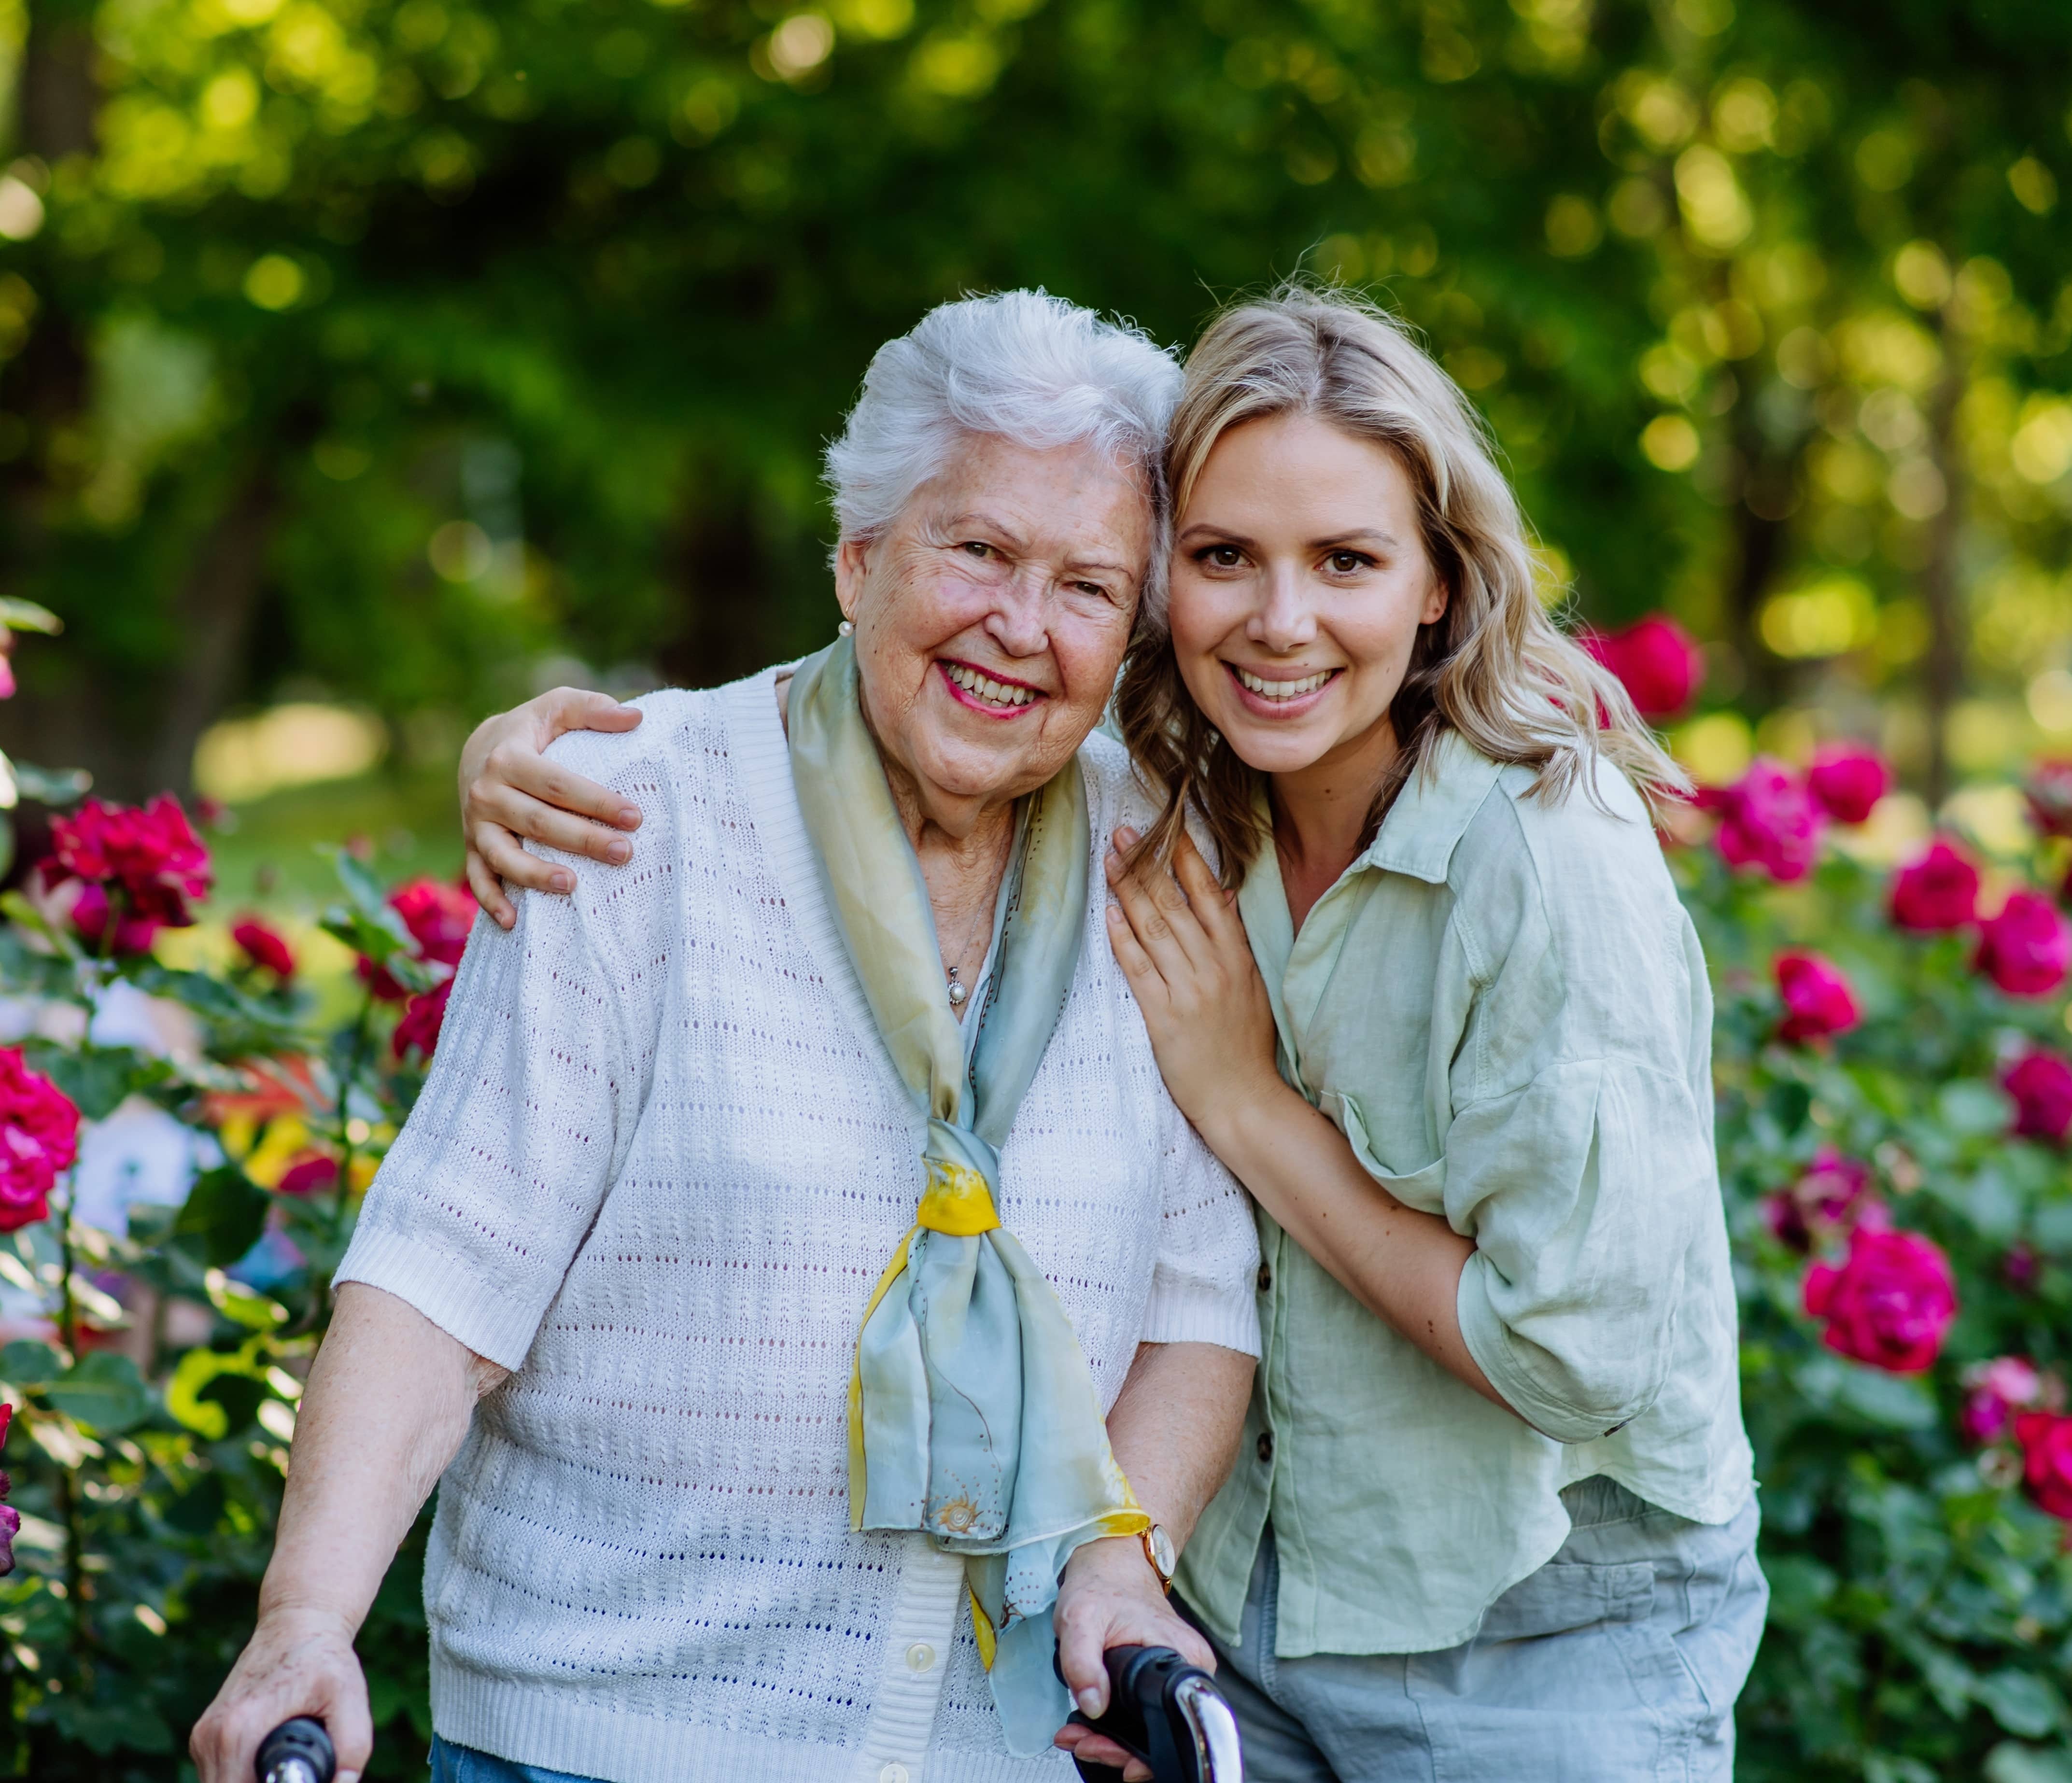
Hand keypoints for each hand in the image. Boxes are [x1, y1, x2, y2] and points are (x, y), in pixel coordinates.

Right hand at [190, 1605, 371, 1782]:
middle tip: (298, 1770)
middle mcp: (212, 1737)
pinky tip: (270, 1759)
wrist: (296, 1623)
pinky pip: (220, 1775)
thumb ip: (351, 1747)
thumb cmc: (324, 1659)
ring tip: (285, 1764)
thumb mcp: (350, 1697)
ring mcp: (203, 1738)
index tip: (301, 1776)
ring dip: (252, 1782)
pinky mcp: (204, 1737)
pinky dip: (243, 1776)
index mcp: (239, 1731)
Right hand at [458, 688, 644, 927]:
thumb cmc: (532, 730)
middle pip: (538, 822)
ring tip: (573, 886)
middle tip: (625, 853)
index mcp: (510, 758)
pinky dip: (492, 901)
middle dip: (582, 840)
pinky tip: (514, 923)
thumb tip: (637, 717)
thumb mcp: (558, 706)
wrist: (479, 749)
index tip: (636, 817)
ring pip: (504, 855)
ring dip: (536, 874)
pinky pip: (479, 878)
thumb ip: (593, 708)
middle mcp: (487, 792)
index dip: (597, 801)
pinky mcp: (472, 847)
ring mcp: (476, 824)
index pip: (558, 784)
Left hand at [1052, 1536, 1215, 1782]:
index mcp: (1183, 1659)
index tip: (1109, 1755)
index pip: (1175, 1728)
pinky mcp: (1160, 1679)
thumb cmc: (1102, 1584)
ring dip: (1112, 1742)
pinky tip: (1089, 1728)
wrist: (1111, 1562)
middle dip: (1117, 1750)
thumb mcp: (1081, 1618)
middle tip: (1083, 1744)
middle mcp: (1188, 1671)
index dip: (1142, 1754)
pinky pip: (1144, 1716)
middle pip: (1162, 1735)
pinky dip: (1116, 1727)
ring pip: (1151, 1729)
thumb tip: (1094, 1706)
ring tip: (1078, 1737)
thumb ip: (1083, 1662)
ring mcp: (1176, 1676)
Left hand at [1103, 828, 1279, 1134]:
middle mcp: (1214, 967)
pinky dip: (1123, 939)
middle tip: (1122, 833)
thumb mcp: (1252, 985)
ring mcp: (1189, 991)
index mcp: (1237, 956)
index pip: (1209, 895)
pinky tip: (1110, 914)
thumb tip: (1224, 894)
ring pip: (1154, 929)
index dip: (1185, 859)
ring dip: (1129, 891)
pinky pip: (1139, 969)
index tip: (1166, 829)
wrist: (1243, 1098)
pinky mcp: (1164, 1017)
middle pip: (1175, 905)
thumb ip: (1235, 940)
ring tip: (1109, 861)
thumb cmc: (1246, 1044)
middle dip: (1146, 864)